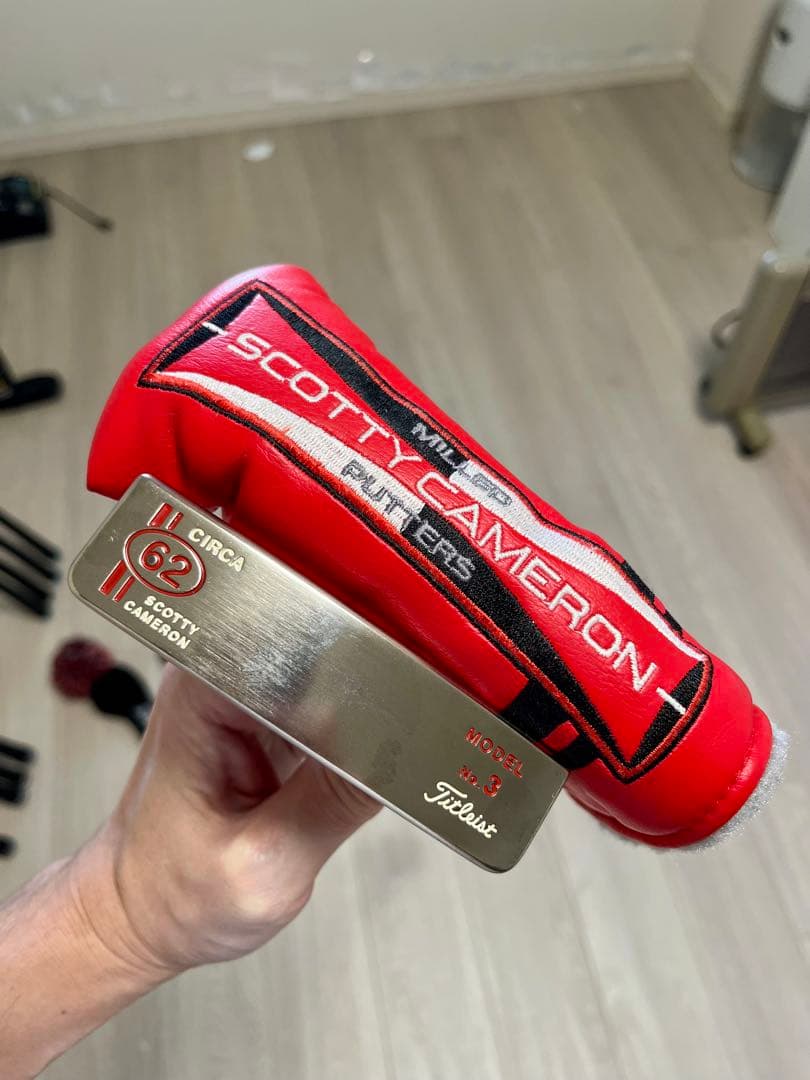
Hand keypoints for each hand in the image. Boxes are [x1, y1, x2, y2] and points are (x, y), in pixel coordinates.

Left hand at [75, 664, 379, 976]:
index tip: (394, 721)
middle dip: (365, 706)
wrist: (139, 914)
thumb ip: (336, 800)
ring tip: (340, 784)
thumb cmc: (172, 894)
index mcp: (204, 689)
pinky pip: (328, 708)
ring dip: (360, 725)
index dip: (360, 680)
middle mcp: (220, 676)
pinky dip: (348, 741)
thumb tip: (403, 752)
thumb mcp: (265, 863)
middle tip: (375, 766)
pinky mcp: (265, 716)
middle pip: (327, 656)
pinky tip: (343, 776)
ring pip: (335, 681)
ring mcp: (243, 694)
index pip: (308, 649)